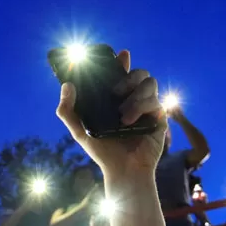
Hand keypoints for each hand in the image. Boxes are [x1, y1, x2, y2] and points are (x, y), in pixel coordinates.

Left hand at [54, 49, 165, 179]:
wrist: (122, 171)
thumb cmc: (103, 152)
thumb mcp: (79, 131)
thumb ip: (67, 111)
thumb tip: (66, 85)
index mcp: (118, 98)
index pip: (122, 72)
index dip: (122, 61)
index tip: (121, 54)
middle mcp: (134, 99)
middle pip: (140, 73)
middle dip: (129, 76)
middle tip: (115, 91)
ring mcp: (149, 107)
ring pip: (150, 83)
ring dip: (135, 95)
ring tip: (121, 114)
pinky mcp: (159, 117)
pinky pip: (155, 101)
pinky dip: (140, 108)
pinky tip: (128, 121)